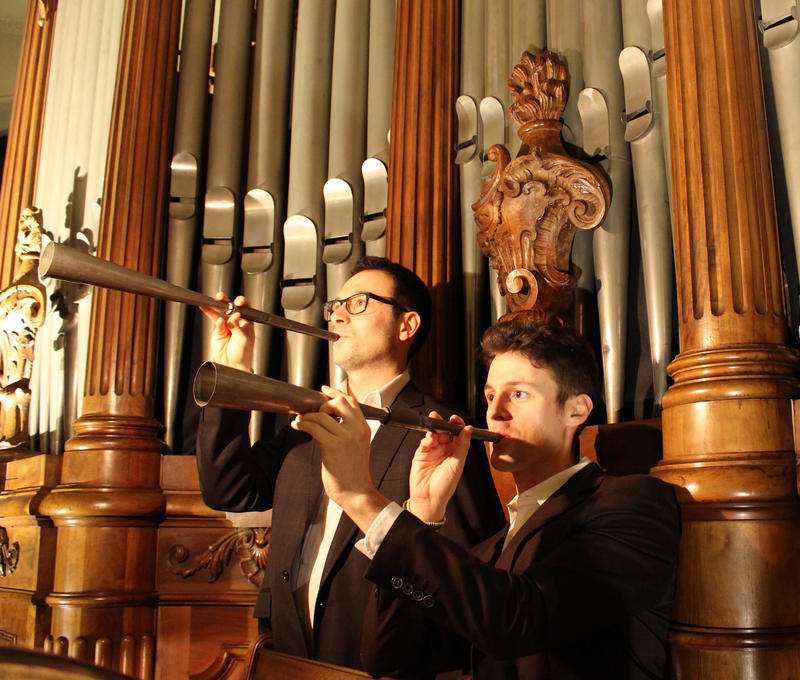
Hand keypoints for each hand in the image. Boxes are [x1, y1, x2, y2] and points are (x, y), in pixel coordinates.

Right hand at [199, 292, 254, 371]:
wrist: (233, 366)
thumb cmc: (243, 354)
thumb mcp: (243, 339)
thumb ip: (237, 327)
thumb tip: (233, 316)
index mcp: (248, 322)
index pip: (246, 308)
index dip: (241, 303)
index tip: (238, 302)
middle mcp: (237, 322)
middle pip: (231, 308)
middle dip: (226, 301)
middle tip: (221, 297)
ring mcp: (227, 325)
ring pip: (221, 312)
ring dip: (216, 305)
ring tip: (212, 301)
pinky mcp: (218, 330)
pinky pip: (214, 320)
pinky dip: (211, 315)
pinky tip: (212, 314)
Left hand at [291, 386, 387, 532]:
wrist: (356, 492)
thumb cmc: (353, 472)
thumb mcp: (357, 445)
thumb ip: (348, 430)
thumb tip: (330, 417)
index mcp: (364, 428)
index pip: (351, 401)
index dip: (336, 392)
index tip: (324, 390)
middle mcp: (357, 429)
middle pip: (338, 402)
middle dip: (323, 405)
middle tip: (314, 415)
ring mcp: (345, 437)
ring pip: (322, 415)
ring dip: (308, 417)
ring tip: (301, 422)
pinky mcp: (332, 446)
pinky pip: (314, 427)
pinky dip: (302, 424)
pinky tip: (297, 426)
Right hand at [408, 412, 470, 522]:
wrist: (429, 498)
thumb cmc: (445, 486)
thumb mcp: (458, 464)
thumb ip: (463, 445)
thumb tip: (469, 430)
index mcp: (456, 452)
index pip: (458, 434)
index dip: (457, 425)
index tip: (456, 419)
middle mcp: (444, 450)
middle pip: (444, 432)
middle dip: (442, 423)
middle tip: (440, 418)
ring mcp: (432, 451)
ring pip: (433, 435)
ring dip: (434, 430)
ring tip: (434, 428)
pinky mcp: (421, 454)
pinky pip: (424, 443)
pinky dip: (426, 439)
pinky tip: (429, 439)